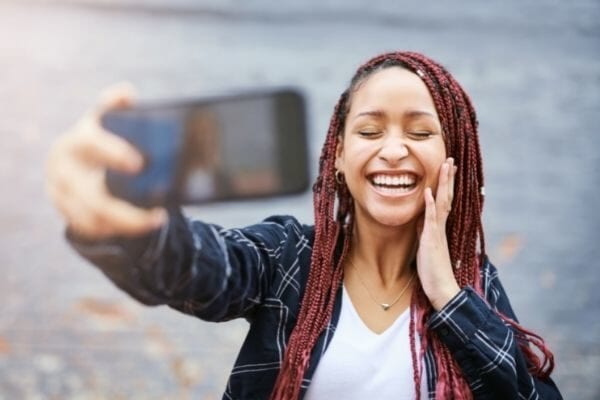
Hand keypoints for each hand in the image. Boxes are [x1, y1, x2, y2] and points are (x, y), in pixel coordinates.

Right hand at [46, 83, 166, 239]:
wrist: (71, 160)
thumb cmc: (100, 137)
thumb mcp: (106, 120)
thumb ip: (115, 106)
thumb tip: (127, 92)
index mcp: (78, 139)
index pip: (92, 143)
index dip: (113, 151)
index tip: (139, 163)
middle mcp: (65, 167)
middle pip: (94, 198)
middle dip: (127, 212)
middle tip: (161, 216)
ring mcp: (61, 193)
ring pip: (95, 219)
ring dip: (129, 225)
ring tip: (158, 222)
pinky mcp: (65, 211)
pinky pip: (91, 228)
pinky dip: (116, 230)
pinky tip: (140, 228)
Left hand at [416, 157, 459, 310]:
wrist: (441, 288)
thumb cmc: (433, 271)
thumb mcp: (426, 246)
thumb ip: (425, 232)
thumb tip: (421, 220)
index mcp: (439, 227)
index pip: (443, 201)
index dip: (445, 185)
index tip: (447, 169)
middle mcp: (441, 226)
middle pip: (446, 197)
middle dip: (447, 178)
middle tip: (450, 160)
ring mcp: (437, 231)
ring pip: (442, 202)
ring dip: (443, 184)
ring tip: (445, 166)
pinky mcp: (432, 239)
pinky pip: (431, 218)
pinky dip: (430, 203)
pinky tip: (428, 191)